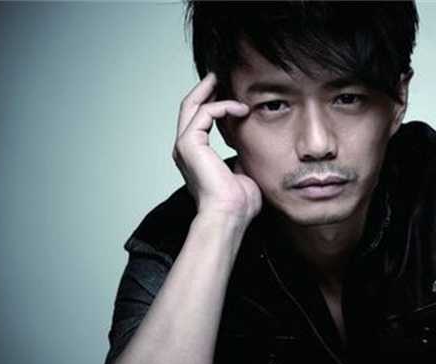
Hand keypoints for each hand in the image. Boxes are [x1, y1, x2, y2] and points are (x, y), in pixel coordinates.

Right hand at [173, 72, 260, 222]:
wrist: (229, 216)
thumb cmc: (238, 204)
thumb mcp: (243, 173)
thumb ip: (242, 159)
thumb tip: (251, 152)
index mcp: (196, 156)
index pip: (198, 121)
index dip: (211, 103)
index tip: (229, 93)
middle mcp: (185, 149)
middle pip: (189, 108)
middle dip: (204, 89)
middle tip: (219, 75)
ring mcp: (185, 146)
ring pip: (192, 106)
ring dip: (211, 91)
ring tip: (227, 81)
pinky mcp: (189, 144)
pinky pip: (204, 113)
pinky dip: (222, 106)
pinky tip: (240, 109)